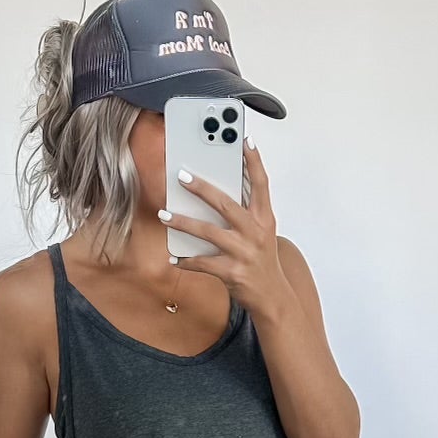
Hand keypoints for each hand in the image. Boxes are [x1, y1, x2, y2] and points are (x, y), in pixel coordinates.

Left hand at [159, 138, 290, 323]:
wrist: (272, 297)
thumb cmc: (261, 260)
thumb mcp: (261, 232)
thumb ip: (244, 211)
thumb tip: (216, 190)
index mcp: (264, 219)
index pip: (261, 184)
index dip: (254, 161)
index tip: (244, 140)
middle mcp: (256, 233)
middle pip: (226, 204)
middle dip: (202, 189)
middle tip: (181, 176)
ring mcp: (244, 253)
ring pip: (208, 232)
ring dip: (183, 222)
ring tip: (164, 214)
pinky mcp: (233, 273)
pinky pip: (203, 263)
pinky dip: (186, 260)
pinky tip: (174, 256)